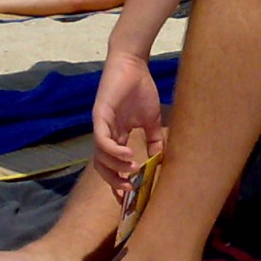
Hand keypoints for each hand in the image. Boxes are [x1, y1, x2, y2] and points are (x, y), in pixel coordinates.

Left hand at [91, 50, 163, 195]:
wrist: (133, 64)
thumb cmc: (140, 89)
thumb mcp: (151, 120)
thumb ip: (154, 140)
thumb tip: (160, 161)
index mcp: (116, 136)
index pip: (112, 165)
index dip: (118, 182)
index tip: (129, 197)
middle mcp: (105, 133)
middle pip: (102, 166)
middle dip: (115, 180)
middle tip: (130, 188)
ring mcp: (101, 125)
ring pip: (100, 156)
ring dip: (116, 167)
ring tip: (134, 168)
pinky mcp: (99, 115)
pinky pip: (101, 139)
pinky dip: (113, 151)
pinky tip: (128, 154)